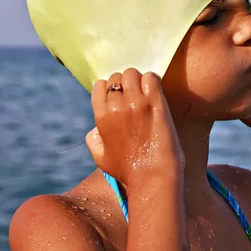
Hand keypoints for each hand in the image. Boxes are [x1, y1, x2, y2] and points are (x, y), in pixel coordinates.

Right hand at [86, 68, 183, 186]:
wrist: (153, 177)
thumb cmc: (128, 171)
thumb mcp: (100, 158)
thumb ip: (93, 140)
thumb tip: (95, 128)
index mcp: (101, 116)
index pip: (100, 85)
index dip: (110, 89)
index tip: (119, 98)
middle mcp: (116, 106)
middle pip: (117, 77)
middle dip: (125, 84)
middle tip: (136, 97)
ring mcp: (136, 103)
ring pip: (133, 73)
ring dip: (139, 80)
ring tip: (146, 93)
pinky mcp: (156, 103)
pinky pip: (151, 77)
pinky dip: (153, 81)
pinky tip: (156, 93)